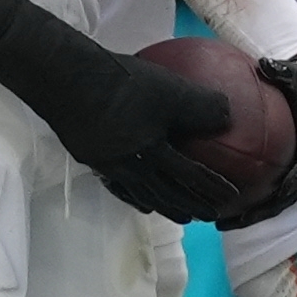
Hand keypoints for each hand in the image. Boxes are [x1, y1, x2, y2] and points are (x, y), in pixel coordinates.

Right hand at [0, 0, 240, 221]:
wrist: (66, 78)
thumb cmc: (121, 82)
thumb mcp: (170, 88)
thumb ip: (201, 104)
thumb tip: (229, 116)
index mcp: (152, 151)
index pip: (190, 176)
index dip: (211, 188)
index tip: (231, 200)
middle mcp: (130, 165)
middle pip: (164, 193)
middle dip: (187, 206)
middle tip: (205, 217)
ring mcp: (106, 162)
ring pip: (138, 192)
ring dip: (160, 204)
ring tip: (171, 212)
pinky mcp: (88, 153)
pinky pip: (114, 181)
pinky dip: (128, 191)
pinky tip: (132, 187)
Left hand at [217, 49, 296, 229]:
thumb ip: (284, 73)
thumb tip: (266, 65)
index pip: (296, 178)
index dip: (280, 193)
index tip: (262, 204)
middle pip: (277, 198)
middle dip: (255, 213)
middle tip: (227, 222)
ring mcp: (287, 167)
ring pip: (266, 196)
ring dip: (244, 210)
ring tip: (213, 219)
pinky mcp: (274, 164)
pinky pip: (256, 181)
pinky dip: (237, 190)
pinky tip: (209, 192)